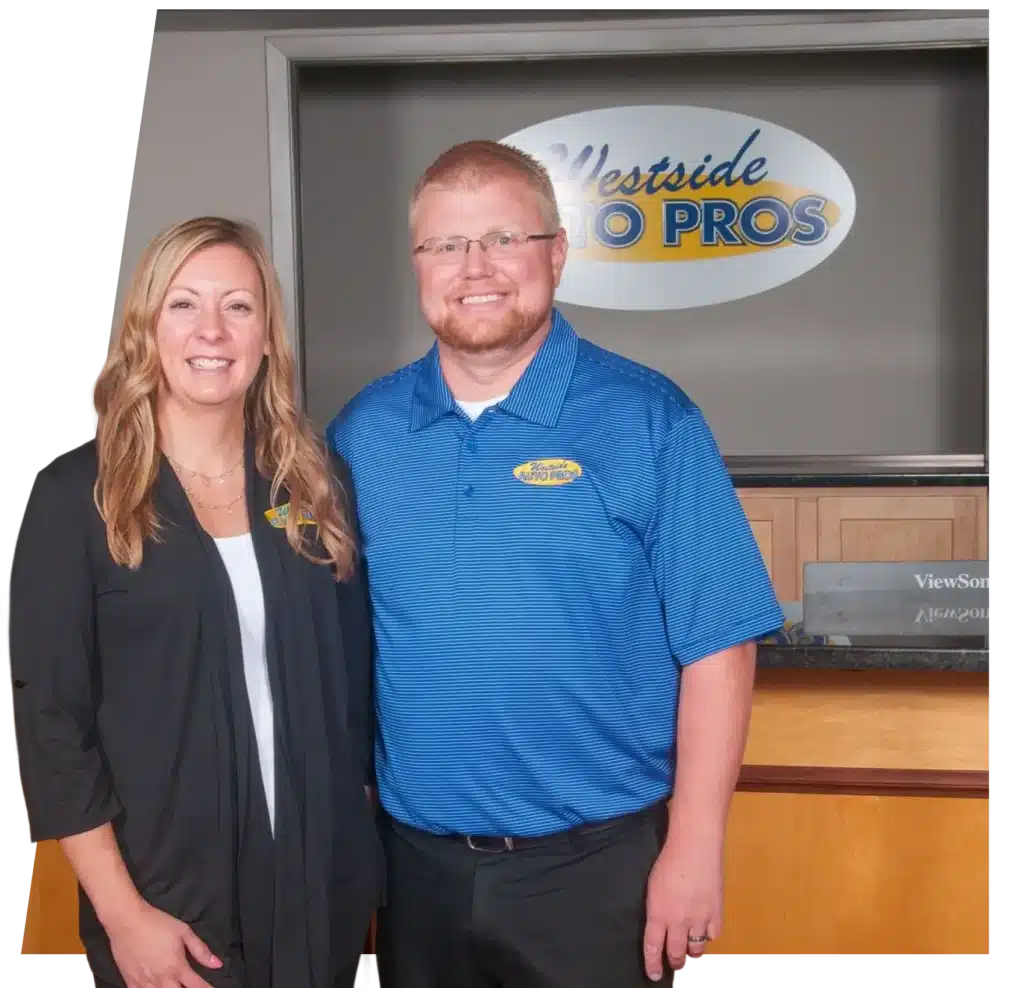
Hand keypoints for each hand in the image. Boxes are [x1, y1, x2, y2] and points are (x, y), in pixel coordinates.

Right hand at [106, 900, 222, 987]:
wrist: (127, 921)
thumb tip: (217, 964)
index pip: (196, 986)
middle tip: (191, 986)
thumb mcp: (184, 932)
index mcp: (177, 967)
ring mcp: (145, 984)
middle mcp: (162, 980)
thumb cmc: (157, 924)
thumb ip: (200, 950)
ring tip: (175, 987)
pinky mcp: (131, 983)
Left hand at [642, 840, 722, 979]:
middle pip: (676, 954)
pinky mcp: (716, 913)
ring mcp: (699, 918)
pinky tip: (705, 933)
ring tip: (690, 955)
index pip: (653, 947)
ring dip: (692, 955)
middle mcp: (678, 921)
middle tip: (674, 966)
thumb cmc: (669, 860)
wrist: (695, 846)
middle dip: (675, 964)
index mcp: (658, 913)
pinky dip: (708, 938)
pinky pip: (713, 936)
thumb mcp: (653, 886)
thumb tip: (659, 926)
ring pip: (696, 950)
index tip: (654, 975)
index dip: (653, 964)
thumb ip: (656, 909)